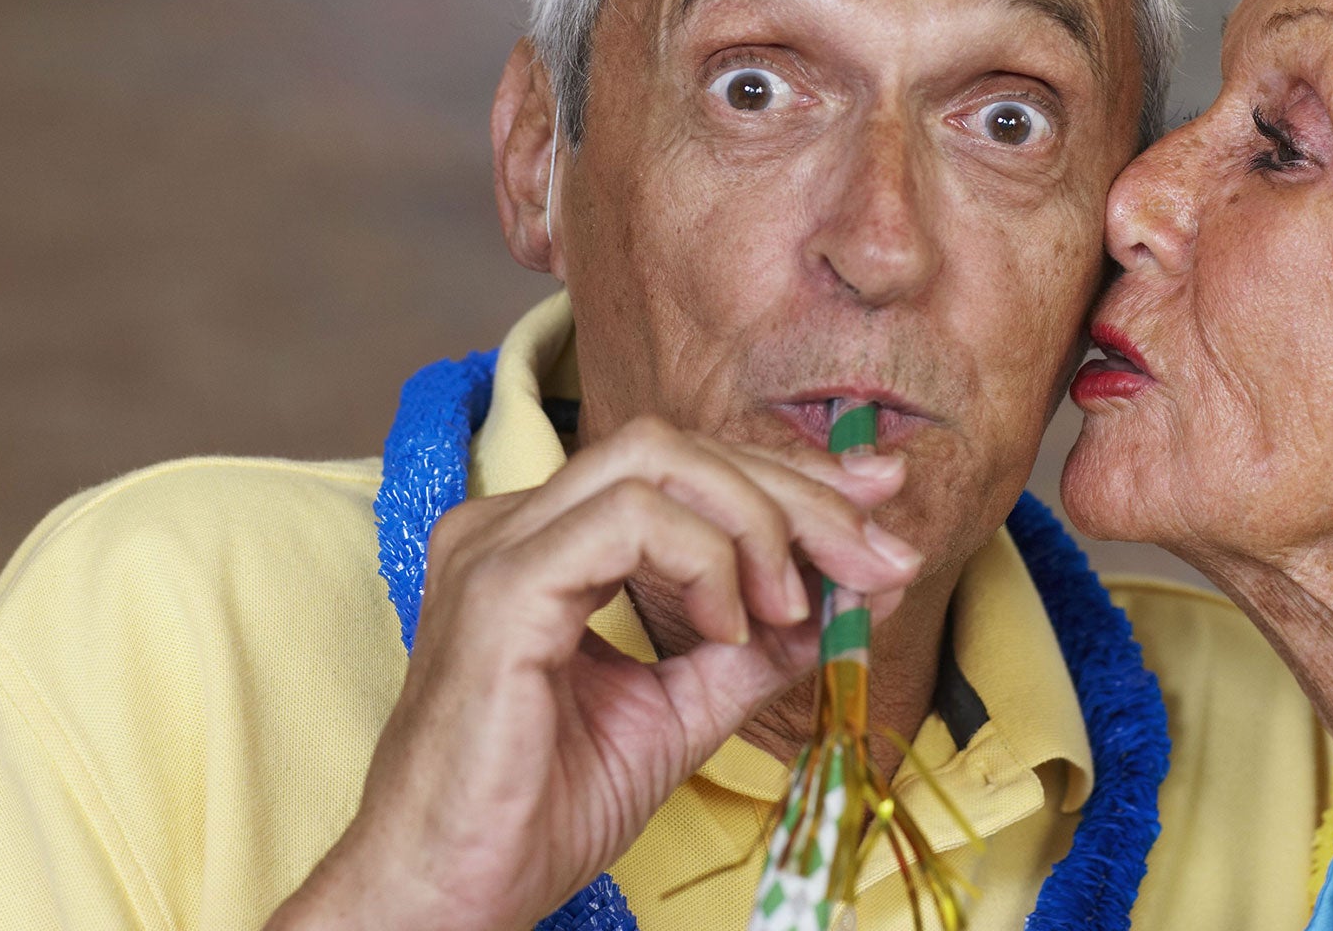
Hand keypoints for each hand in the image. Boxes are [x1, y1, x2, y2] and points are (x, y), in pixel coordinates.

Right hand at [266, 415, 920, 930]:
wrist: (453, 896)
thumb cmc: (542, 809)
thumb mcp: (685, 707)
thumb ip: (761, 642)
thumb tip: (858, 587)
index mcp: (547, 540)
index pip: (682, 468)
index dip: (788, 478)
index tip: (879, 508)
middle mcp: (515, 522)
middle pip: (679, 447)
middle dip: (796, 492)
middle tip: (877, 553)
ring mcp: (500, 544)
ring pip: (658, 458)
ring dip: (756, 522)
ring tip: (788, 606)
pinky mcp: (502, 587)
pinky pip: (631, 520)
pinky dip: (705, 561)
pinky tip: (727, 628)